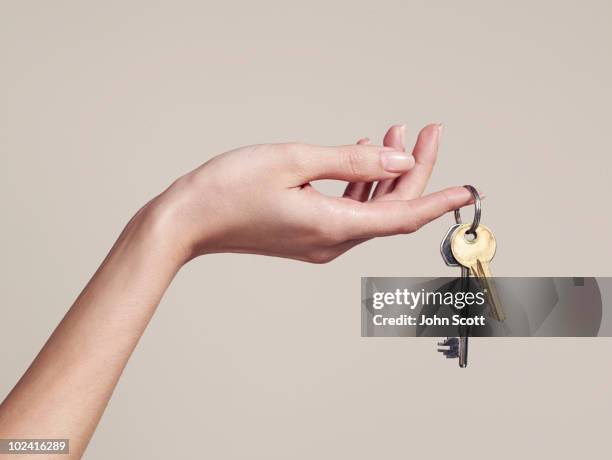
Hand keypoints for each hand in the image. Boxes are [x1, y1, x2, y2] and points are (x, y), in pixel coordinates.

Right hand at [154, 124, 472, 263]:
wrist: (187, 220)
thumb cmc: (229, 188)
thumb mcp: (295, 161)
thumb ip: (353, 162)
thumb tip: (398, 162)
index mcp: (333, 227)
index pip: (403, 217)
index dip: (439, 199)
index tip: (470, 189)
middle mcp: (332, 242)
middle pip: (389, 210)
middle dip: (413, 171)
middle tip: (426, 132)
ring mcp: (318, 241)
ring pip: (370, 209)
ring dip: (386, 174)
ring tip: (395, 133)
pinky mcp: (306, 234)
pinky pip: (347, 211)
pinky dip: (361, 185)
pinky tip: (363, 156)